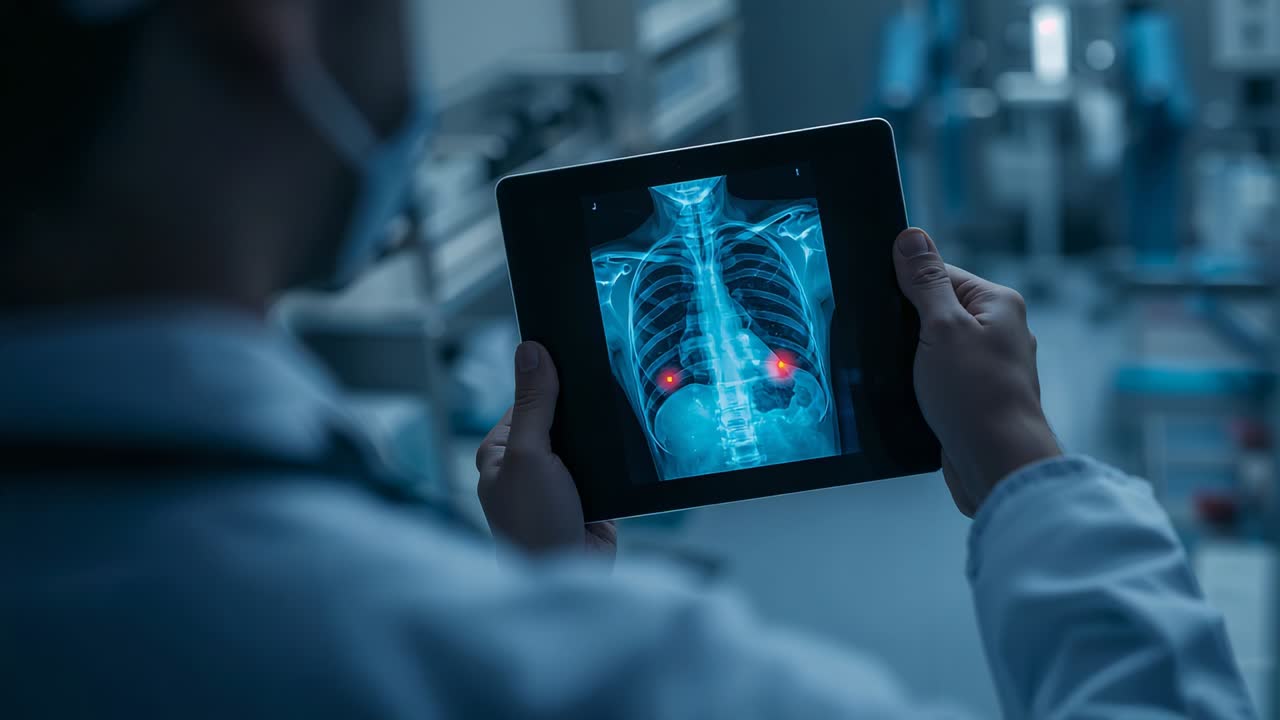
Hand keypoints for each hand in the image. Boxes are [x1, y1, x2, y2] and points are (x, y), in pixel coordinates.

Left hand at [476, 341, 617, 557]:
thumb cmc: (532, 526)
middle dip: (578, 412)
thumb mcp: (530, 455)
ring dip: (596, 439)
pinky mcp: (586, 496)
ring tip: (606, 435)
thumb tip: (531, 352)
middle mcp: (526, 465)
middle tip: (596, 400)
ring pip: (583, 441)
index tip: (573, 359)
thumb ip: (533, 403)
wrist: (569, 576)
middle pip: (558, 417)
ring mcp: (557, 481)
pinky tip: (619, 458)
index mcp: (500, 450)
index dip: (549, 381)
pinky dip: (611, 461)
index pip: (527, 399)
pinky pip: (602, 465)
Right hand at [893, 228, 1061, 515]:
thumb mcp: (942, 327)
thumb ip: (925, 281)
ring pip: (936, 347)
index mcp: (998, 304)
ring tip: (906, 373)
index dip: (908, 286)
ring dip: (915, 358)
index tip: (885, 303)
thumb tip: (911, 237)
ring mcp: (988, 366)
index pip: (942, 273)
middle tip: (894, 343)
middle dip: (909, 326)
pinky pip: (940, 377)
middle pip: (937, 310)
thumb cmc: (977, 396)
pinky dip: (924, 383)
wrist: (997, 463)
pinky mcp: (975, 396)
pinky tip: (914, 393)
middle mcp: (999, 331)